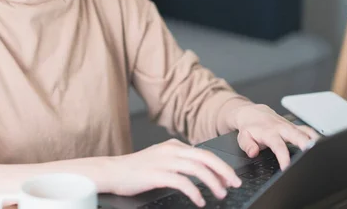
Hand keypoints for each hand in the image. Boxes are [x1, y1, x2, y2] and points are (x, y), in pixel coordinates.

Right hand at [109, 139, 241, 206]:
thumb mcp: (159, 159)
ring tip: (220, 194)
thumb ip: (178, 161)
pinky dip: (195, 192)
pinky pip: (183, 182)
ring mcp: (164, 161)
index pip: (204, 153)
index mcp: (173, 146)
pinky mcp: (157, 174)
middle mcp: (170, 150)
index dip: (221, 166)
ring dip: (213, 183)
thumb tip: (200, 172)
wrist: (111, 171)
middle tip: (235, 183)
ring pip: (198, 169)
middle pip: (205, 158)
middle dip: (224, 171)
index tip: (230, 178)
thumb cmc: (134, 170)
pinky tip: (199, 200)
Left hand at [230, 104, 320, 170]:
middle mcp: (282, 128)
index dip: (284, 158)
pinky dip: (316, 137)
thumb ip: (247, 145)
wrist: (252, 113)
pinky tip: (325, 145)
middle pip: (298, 136)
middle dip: (307, 145)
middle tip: (315, 155)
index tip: (288, 167)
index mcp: (269, 132)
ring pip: (306, 131)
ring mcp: (290, 126)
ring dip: (316, 140)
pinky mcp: (295, 126)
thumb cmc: (249, 127)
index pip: (278, 146)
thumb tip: (253, 152)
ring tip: (326, 151)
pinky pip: (308, 130)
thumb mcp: (242, 137)